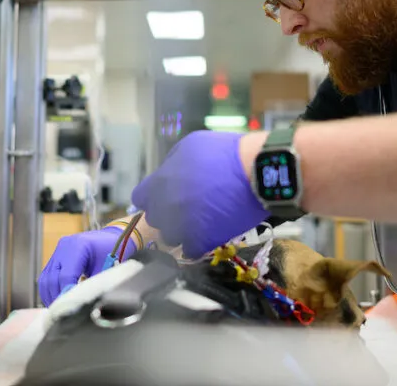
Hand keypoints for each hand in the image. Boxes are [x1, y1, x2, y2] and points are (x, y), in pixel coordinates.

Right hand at [37, 227, 134, 306]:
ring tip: (59, 309)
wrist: (109, 238)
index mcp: (78, 246)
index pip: (66, 275)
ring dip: (50, 295)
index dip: (67, 293)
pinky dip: (49, 290)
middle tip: (63, 313)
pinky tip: (57, 300)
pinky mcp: (55, 257)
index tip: (71, 308)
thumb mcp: (106, 268)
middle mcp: (64, 247)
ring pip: (45, 279)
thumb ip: (94, 285)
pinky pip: (46, 276)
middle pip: (51, 278)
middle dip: (56, 297)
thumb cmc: (112, 251)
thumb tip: (84, 304)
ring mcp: (57, 251)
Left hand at [131, 130, 268, 257]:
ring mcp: (182, 226)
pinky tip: (208, 234)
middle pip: (155, 218)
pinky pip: (189, 250)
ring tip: (200, 221)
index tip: (162, 197)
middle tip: (186, 206)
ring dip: (181, 230)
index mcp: (160, 182)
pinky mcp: (201, 242)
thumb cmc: (225, 153)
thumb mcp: (190, 146)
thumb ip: (172, 164)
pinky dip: (197, 244)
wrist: (257, 172)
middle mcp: (166, 206)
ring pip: (170, 236)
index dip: (151, 197)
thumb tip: (167, 175)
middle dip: (166, 212)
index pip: (140, 198)